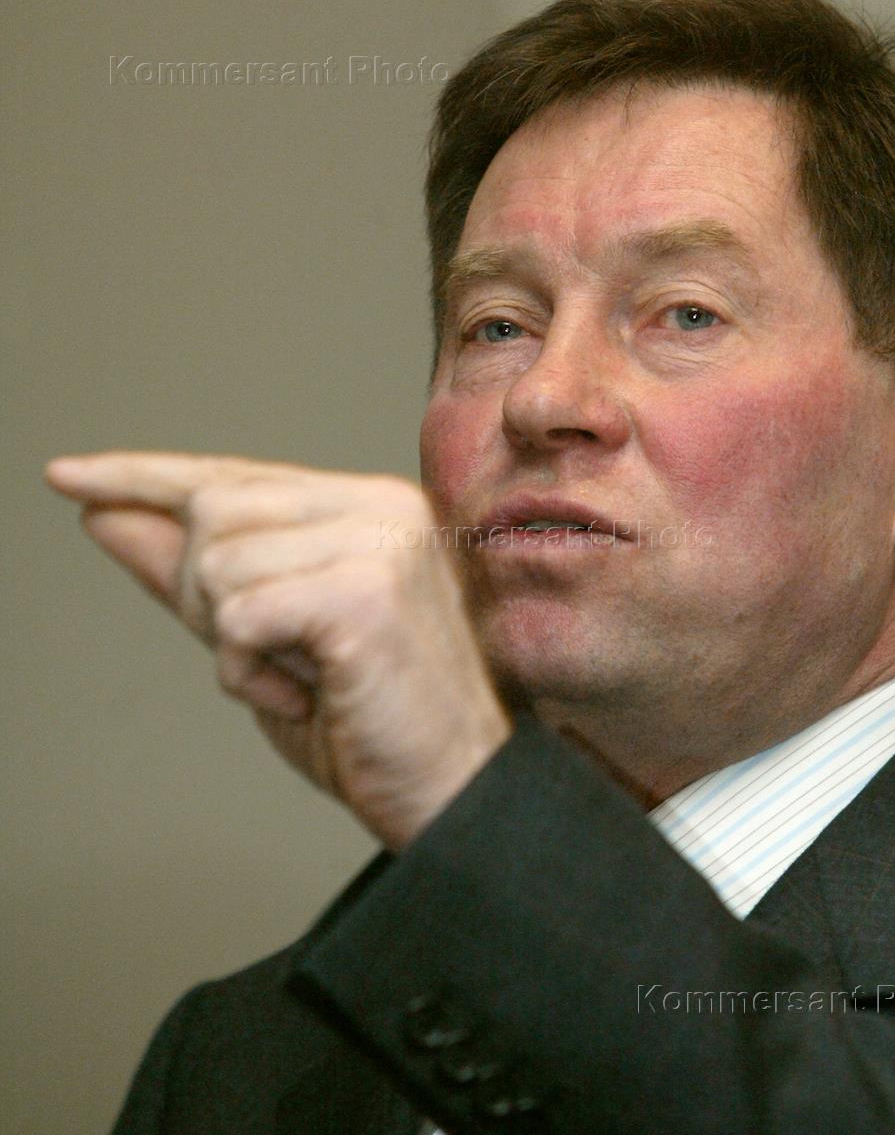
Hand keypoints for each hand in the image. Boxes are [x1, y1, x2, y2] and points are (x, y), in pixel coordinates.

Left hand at [44, 452, 509, 848]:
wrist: (455, 791)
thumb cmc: (368, 721)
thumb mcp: (265, 640)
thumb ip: (193, 575)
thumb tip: (106, 517)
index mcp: (368, 507)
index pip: (235, 473)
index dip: (144, 477)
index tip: (69, 476)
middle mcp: (381, 506)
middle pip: (213, 508)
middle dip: (204, 594)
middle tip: (268, 656)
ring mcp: (379, 543)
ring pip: (219, 562)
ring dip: (231, 641)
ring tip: (302, 677)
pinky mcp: (365, 593)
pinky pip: (238, 615)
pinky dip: (246, 671)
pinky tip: (306, 692)